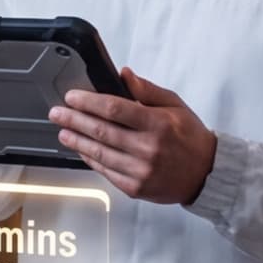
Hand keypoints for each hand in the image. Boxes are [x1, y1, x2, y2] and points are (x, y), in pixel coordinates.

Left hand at [48, 68, 217, 204]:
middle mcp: (148, 148)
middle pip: (101, 131)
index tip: (72, 97)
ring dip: (76, 140)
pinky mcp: (135, 187)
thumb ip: (147, 90)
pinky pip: (105, 171)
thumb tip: (124, 74)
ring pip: (99, 153)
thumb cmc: (190, 137)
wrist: (206, 174)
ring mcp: (140, 171)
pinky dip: (90, 159)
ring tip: (63, 131)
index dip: (88, 102)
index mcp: (158, 124)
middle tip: (57, 113)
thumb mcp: (175, 106)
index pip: (114, 109)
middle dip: (74, 120)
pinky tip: (80, 149)